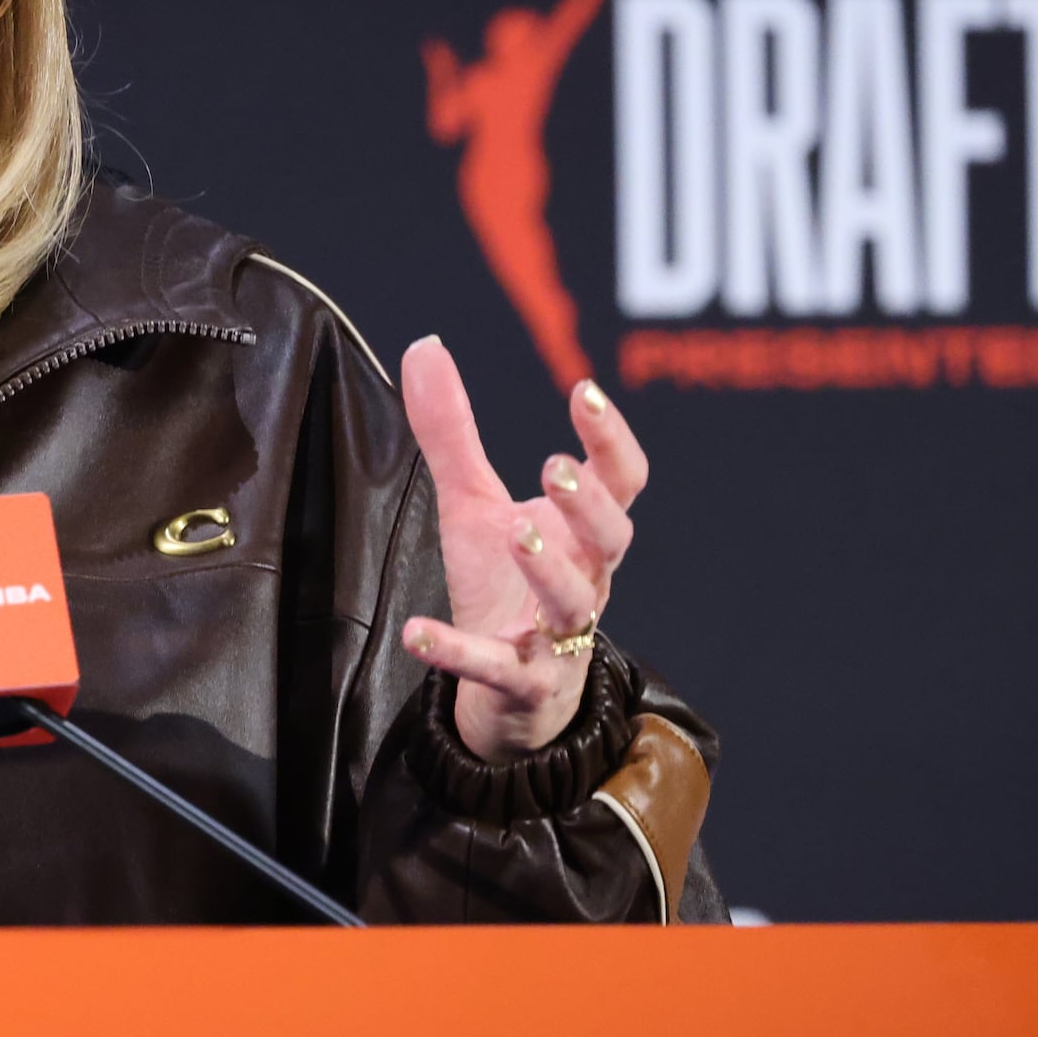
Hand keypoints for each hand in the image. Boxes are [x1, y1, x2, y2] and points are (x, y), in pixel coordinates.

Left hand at [394, 336, 645, 759]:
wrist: (509, 692)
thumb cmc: (501, 583)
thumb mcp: (472, 504)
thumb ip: (452, 432)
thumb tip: (424, 344)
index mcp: (584, 534)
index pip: (623, 480)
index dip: (612, 437)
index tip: (583, 391)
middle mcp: (585, 579)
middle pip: (613, 539)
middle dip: (590, 502)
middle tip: (554, 466)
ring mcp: (558, 636)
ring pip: (573, 604)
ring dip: (548, 568)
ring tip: (515, 531)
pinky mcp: (521, 683)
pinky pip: (496, 669)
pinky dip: (456, 652)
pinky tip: (414, 632)